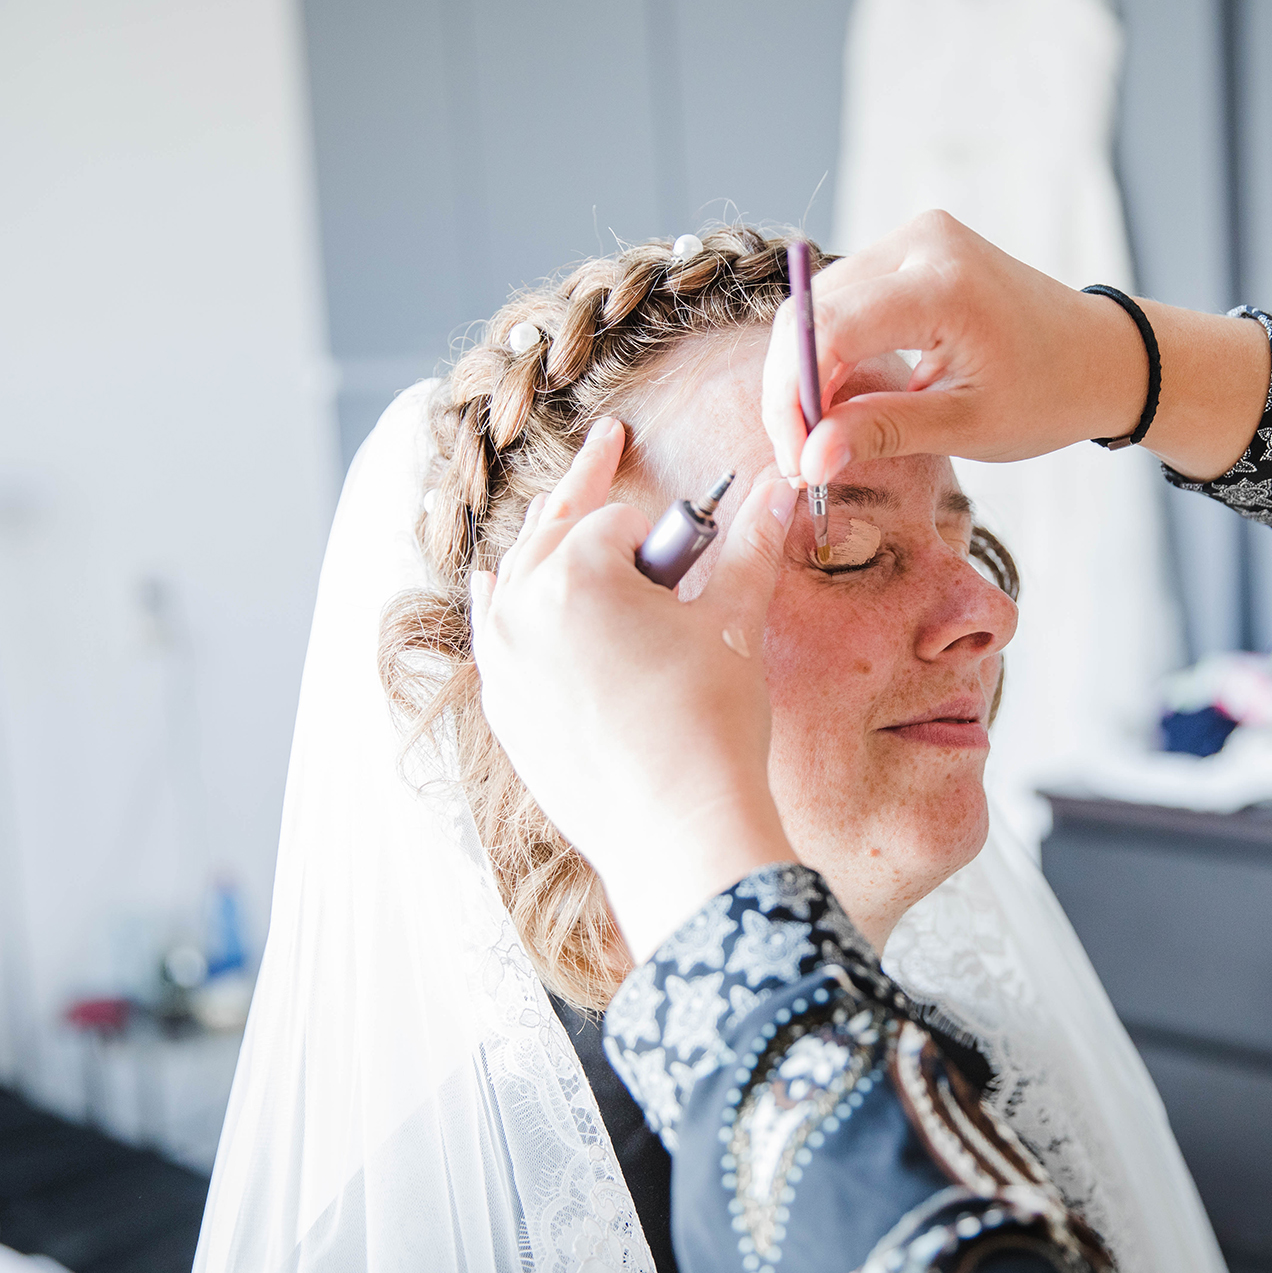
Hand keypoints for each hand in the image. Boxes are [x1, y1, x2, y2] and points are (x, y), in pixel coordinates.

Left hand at [469, 417, 802, 959]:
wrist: (678, 827)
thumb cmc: (709, 721)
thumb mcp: (734, 621)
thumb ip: (750, 544)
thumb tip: (778, 484)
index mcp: (573, 574)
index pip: (617, 522)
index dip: (662, 530)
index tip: (691, 548)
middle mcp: (520, 609)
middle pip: (551, 530)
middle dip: (584, 493)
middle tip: (603, 446)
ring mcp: (501, 663)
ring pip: (511, 579)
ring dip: (537, 544)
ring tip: (548, 514)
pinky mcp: (502, 711)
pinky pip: (493, 638)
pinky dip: (506, 607)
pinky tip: (504, 595)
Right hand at [762, 211, 1148, 482]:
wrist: (1101, 354)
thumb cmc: (1050, 393)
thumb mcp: (968, 426)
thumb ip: (882, 433)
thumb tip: (809, 460)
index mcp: (945, 284)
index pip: (829, 330)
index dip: (796, 399)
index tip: (796, 461)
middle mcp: (922, 242)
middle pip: (811, 313)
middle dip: (792, 391)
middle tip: (800, 459)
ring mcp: (915, 238)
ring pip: (817, 306)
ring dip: (805, 374)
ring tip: (819, 438)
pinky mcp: (910, 250)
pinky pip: (843, 300)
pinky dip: (828, 353)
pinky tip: (838, 403)